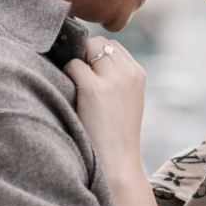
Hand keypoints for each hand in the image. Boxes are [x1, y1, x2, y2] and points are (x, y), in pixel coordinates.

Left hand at [64, 37, 146, 181]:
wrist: (118, 163)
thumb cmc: (116, 136)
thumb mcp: (126, 100)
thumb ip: (116, 77)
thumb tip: (87, 56)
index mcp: (138, 74)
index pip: (113, 46)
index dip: (96, 56)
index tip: (89, 75)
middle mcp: (128, 72)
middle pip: (99, 42)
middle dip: (85, 55)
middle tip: (78, 80)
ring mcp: (112, 79)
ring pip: (86, 48)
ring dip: (76, 63)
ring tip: (75, 88)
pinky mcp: (94, 88)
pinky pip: (72, 65)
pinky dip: (66, 77)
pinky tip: (71, 96)